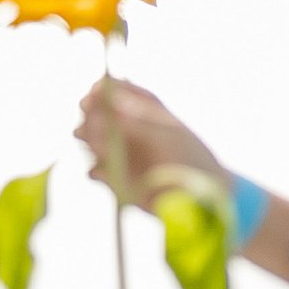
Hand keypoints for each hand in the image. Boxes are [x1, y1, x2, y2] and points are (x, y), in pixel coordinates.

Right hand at [75, 80, 222, 211]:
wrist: (200, 198)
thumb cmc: (188, 159)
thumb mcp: (166, 138)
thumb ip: (138, 123)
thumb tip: (113, 104)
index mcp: (140, 108)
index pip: (113, 90)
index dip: (101, 91)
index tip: (94, 94)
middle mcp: (124, 127)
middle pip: (95, 114)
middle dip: (89, 117)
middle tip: (89, 124)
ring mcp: (116, 152)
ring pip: (90, 141)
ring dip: (89, 141)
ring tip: (99, 148)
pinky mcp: (113, 177)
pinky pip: (94, 171)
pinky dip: (96, 171)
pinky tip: (102, 173)